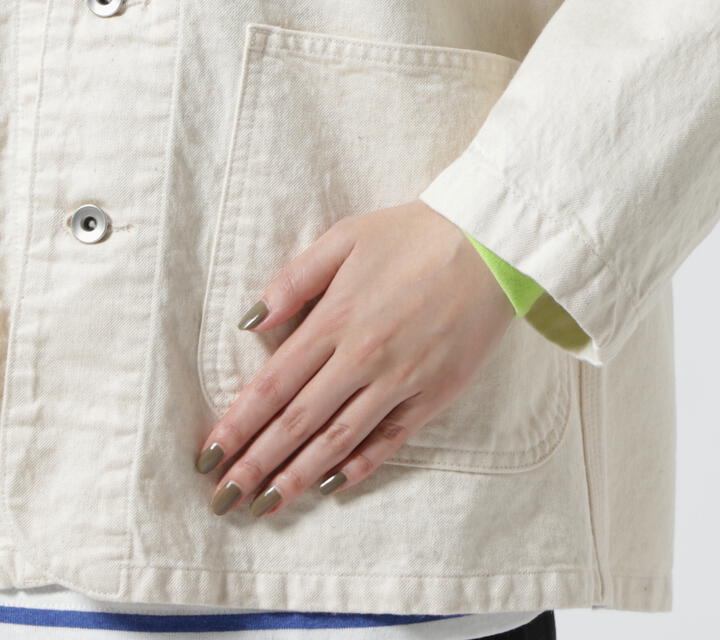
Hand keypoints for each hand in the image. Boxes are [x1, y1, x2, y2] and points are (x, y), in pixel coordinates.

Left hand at [193, 200, 516, 516]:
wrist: (492, 242)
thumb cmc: (415, 233)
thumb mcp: (347, 236)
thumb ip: (296, 280)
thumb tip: (250, 320)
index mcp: (336, 319)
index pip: (272, 385)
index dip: (237, 425)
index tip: (208, 456)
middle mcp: (363, 357)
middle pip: (297, 422)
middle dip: (254, 464)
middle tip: (223, 499)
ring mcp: (401, 381)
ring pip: (338, 440)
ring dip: (296, 477)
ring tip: (264, 504)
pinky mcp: (435, 394)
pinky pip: (391, 440)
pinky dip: (360, 467)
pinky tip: (332, 487)